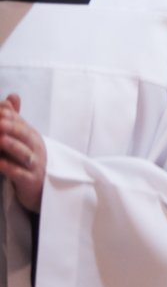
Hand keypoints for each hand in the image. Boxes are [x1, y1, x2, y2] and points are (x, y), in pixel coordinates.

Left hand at [0, 94, 45, 212]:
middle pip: (25, 135)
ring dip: (12, 146)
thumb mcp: (23, 138)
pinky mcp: (30, 181)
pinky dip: (9, 168)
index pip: (20, 122)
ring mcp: (34, 165)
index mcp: (32, 136)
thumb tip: (12, 96)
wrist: (42, 190)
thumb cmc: (28, 161)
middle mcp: (35, 148)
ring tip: (0, 139)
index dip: (8, 115)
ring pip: (24, 153)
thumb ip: (15, 118)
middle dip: (12, 127)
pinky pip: (20, 174)